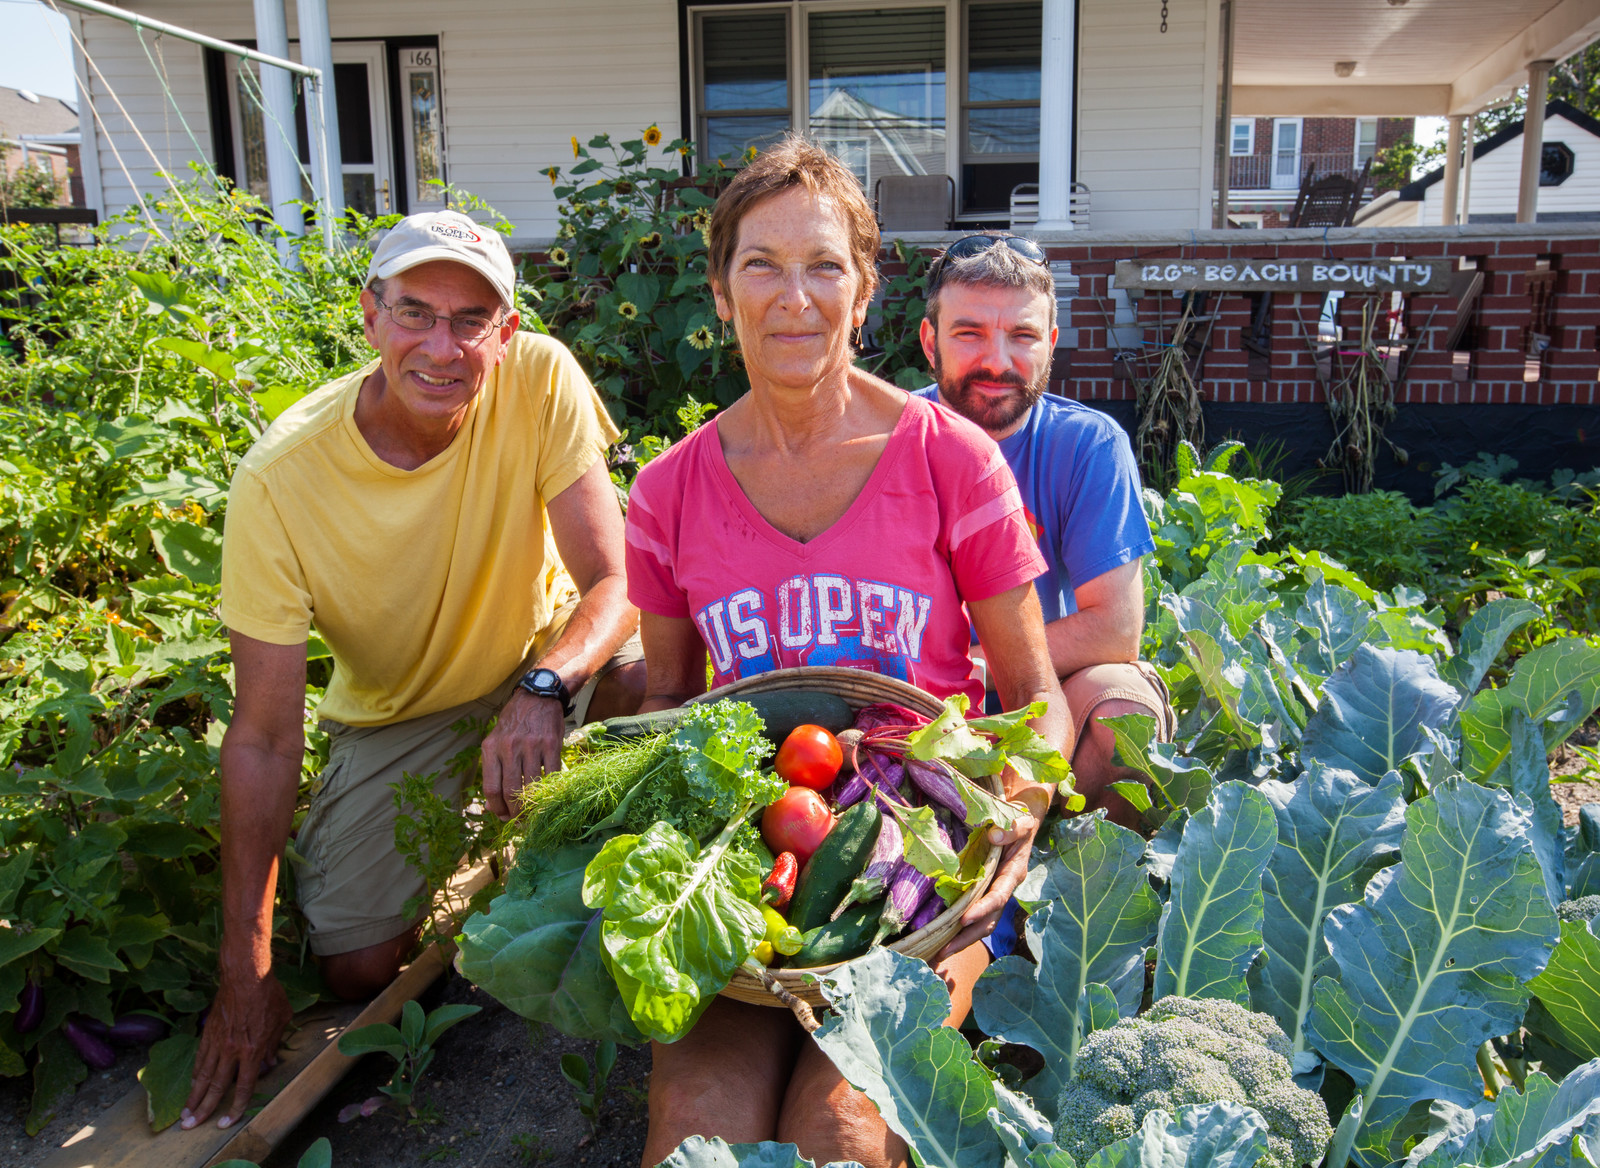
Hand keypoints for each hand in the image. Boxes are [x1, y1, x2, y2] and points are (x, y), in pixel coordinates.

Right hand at [182, 968, 292, 1129]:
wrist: (246, 975)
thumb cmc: (269, 995)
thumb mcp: (282, 1020)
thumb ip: (273, 1045)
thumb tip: (268, 1064)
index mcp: (253, 1049)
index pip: (243, 1086)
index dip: (235, 1106)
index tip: (226, 1121)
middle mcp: (233, 1049)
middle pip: (215, 1086)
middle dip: (204, 1109)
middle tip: (191, 1126)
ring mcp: (218, 1041)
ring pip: (202, 1075)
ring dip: (193, 1096)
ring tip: (185, 1113)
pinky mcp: (208, 1032)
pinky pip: (200, 1058)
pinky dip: (195, 1073)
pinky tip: (191, 1085)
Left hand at [481, 689, 565, 818]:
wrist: (538, 695)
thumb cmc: (514, 722)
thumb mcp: (495, 741)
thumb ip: (493, 770)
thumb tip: (492, 806)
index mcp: (491, 748)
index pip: (491, 788)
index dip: (497, 808)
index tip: (502, 817)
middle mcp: (509, 747)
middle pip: (511, 792)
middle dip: (515, 812)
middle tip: (518, 820)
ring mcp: (531, 745)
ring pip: (531, 787)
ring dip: (532, 805)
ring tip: (532, 812)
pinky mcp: (551, 744)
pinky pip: (551, 775)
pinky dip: (550, 789)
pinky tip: (548, 794)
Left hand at [936, 785, 1048, 960]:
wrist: (1023, 824)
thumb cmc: (1020, 822)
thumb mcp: (1021, 821)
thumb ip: (1011, 829)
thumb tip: (993, 837)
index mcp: (1014, 874)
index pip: (998, 896)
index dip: (983, 909)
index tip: (965, 918)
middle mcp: (1005, 889)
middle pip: (988, 921)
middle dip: (966, 938)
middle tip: (941, 950)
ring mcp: (995, 894)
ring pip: (981, 924)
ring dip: (960, 940)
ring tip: (936, 953)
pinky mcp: (985, 894)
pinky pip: (973, 916)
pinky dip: (959, 929)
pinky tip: (940, 938)